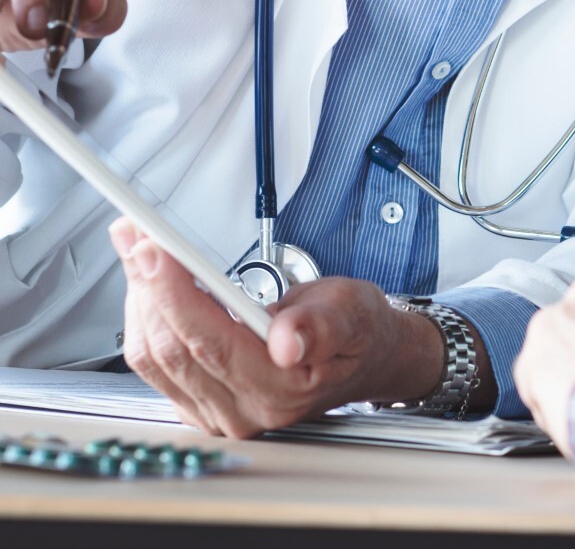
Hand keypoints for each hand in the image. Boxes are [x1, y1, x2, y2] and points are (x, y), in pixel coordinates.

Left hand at [110, 218, 444, 437]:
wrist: (361, 356)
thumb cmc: (355, 329)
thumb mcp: (354, 311)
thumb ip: (321, 325)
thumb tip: (288, 343)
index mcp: (282, 388)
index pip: (209, 342)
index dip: (174, 293)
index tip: (155, 251)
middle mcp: (243, 410)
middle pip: (171, 349)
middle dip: (149, 286)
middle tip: (138, 237)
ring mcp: (217, 412)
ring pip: (153, 358)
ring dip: (140, 299)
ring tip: (139, 253)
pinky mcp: (199, 404)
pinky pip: (155, 366)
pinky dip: (146, 318)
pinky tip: (150, 287)